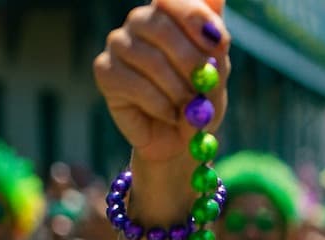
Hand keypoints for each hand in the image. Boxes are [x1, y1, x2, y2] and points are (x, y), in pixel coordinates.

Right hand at [93, 0, 229, 163]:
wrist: (180, 140)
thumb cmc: (200, 101)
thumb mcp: (217, 72)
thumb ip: (216, 39)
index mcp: (168, 15)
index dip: (194, 17)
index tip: (219, 44)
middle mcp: (139, 22)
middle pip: (160, 27)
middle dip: (190, 61)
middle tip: (204, 86)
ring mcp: (118, 44)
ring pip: (151, 60)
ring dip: (179, 90)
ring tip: (188, 107)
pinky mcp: (105, 72)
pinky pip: (136, 85)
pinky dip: (161, 105)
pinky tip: (169, 114)